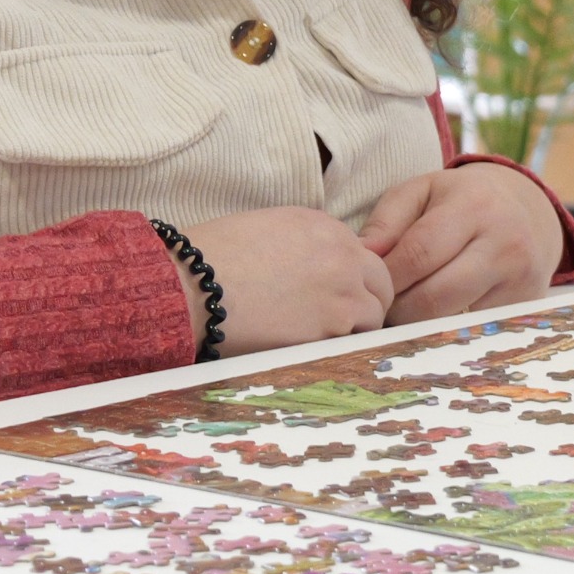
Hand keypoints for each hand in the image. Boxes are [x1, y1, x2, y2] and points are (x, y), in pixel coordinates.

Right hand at [178, 207, 393, 356]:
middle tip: (342, 319)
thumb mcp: (268, 229)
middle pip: (380, 280)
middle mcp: (342, 254)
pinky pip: (354, 341)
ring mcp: (343, 292)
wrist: (193, 285)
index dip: (348, 276)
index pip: (358, 254)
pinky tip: (313, 348)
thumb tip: (315, 268)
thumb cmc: (214, 256)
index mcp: (323, 225)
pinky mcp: (333, 329)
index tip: (333, 292)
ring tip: (321, 337)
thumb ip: (305, 244)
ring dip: (355, 326)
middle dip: (367, 298)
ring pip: (373, 314)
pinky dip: (340, 347)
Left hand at [361, 164, 565, 325]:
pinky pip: (473, 330)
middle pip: (435, 296)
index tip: (370, 285)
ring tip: (404, 311)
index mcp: (473, 205)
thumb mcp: (421, 192)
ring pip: (453, 320)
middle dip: (399, 308)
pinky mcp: (525, 306)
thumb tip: (362, 256)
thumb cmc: (460, 200)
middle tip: (382, 307)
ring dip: (418, 324)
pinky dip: (446, 329)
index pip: (419, 253)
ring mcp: (520, 279)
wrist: (526, 211)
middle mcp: (505, 243)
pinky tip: (434, 317)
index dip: (387, 276)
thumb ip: (387, 220)